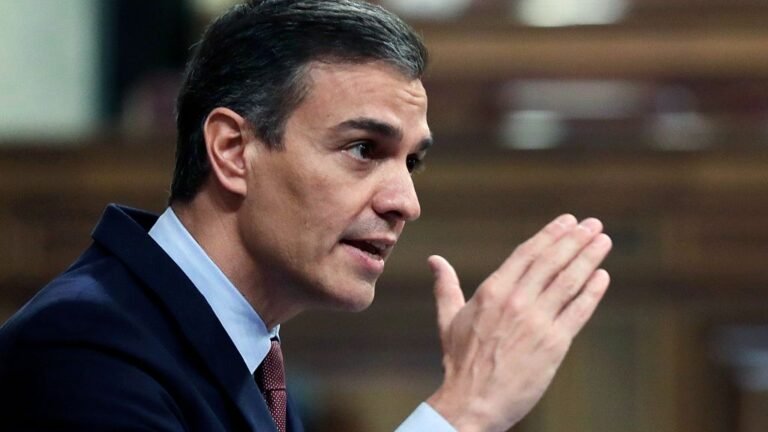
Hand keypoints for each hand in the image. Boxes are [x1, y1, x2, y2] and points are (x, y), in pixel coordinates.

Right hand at [426, 215, 611, 431]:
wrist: (471, 402)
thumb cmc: (460, 362)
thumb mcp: (448, 319)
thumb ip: (446, 286)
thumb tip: (434, 260)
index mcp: (492, 291)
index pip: (527, 253)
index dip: (550, 235)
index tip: (567, 221)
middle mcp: (516, 302)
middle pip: (552, 262)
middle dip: (575, 240)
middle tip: (593, 224)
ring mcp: (537, 322)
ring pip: (568, 282)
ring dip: (589, 258)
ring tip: (604, 241)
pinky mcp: (554, 344)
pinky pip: (578, 311)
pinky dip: (592, 292)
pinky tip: (602, 276)